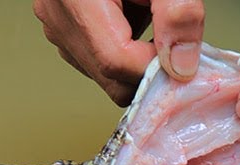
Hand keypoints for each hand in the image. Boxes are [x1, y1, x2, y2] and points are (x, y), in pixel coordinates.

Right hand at [34, 0, 204, 104]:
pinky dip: (124, 50)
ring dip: (136, 60)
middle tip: (178, 44)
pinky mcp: (61, 25)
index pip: (116, 60)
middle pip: (109, 75)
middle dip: (148, 69)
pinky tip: (138, 19)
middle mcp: (58, 13)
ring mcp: (56, 22)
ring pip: (103, 73)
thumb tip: (182, 64)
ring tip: (154, 19)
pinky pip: (95, 58)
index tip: (183, 57)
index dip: (156, 67)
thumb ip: (178, 13)